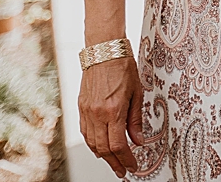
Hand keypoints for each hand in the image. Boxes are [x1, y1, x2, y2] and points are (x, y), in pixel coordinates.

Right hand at [79, 54, 151, 175]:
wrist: (104, 51)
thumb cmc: (122, 66)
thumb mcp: (137, 93)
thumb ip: (136, 120)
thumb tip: (139, 140)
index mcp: (113, 111)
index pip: (119, 145)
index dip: (126, 159)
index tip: (133, 166)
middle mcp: (97, 114)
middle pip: (104, 149)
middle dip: (114, 163)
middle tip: (123, 170)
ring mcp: (87, 112)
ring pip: (92, 143)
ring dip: (103, 156)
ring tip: (113, 162)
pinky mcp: (81, 108)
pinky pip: (85, 132)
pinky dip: (92, 144)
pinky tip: (100, 148)